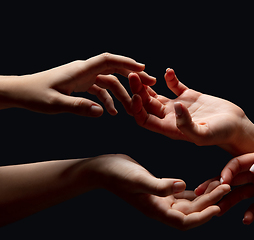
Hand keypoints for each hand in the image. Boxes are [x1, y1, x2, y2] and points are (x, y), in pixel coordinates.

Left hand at [3, 53, 155, 116]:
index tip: (143, 69)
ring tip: (132, 108)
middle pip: (114, 69)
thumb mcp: (55, 104)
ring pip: (109, 82)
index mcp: (80, 70)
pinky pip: (99, 89)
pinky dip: (108, 100)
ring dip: (122, 93)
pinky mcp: (80, 84)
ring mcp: (83, 77)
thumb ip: (78, 107)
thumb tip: (101, 112)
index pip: (108, 61)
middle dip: (132, 77)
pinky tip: (111, 112)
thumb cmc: (35, 95)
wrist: (21, 92)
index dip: (127, 63)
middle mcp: (84, 70)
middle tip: (149, 85)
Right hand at [90, 154, 230, 229]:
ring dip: (204, 196)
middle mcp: (160, 208)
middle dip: (210, 202)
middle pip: (191, 212)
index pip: (184, 221)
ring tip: (220, 184)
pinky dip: (194, 191)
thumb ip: (159, 185)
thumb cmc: (117, 174)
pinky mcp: (160, 191)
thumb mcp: (138, 179)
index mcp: (156, 210)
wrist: (104, 169)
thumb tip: (183, 186)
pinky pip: (182, 195)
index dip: (202, 217)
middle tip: (226, 187)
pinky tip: (203, 184)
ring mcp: (160, 200)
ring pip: (188, 203)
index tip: (219, 208)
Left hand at [128, 68, 245, 148]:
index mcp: (170, 128)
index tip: (137, 95)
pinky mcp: (189, 96)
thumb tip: (177, 107)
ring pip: (156, 95)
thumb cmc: (221, 134)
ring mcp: (179, 106)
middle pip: (146, 104)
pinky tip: (169, 71)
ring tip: (141, 71)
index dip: (136, 108)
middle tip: (132, 75)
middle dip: (137, 91)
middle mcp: (170, 117)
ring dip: (147, 84)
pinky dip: (170, 78)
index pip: (144, 120)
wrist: (236, 126)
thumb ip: (187, 125)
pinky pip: (174, 86)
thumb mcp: (204, 134)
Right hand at [217, 145, 253, 223]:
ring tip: (218, 211)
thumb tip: (253, 167)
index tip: (221, 181)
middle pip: (233, 180)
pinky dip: (250, 214)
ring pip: (240, 196)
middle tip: (202, 195)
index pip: (237, 164)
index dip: (227, 172)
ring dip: (228, 203)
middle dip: (216, 186)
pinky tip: (245, 219)